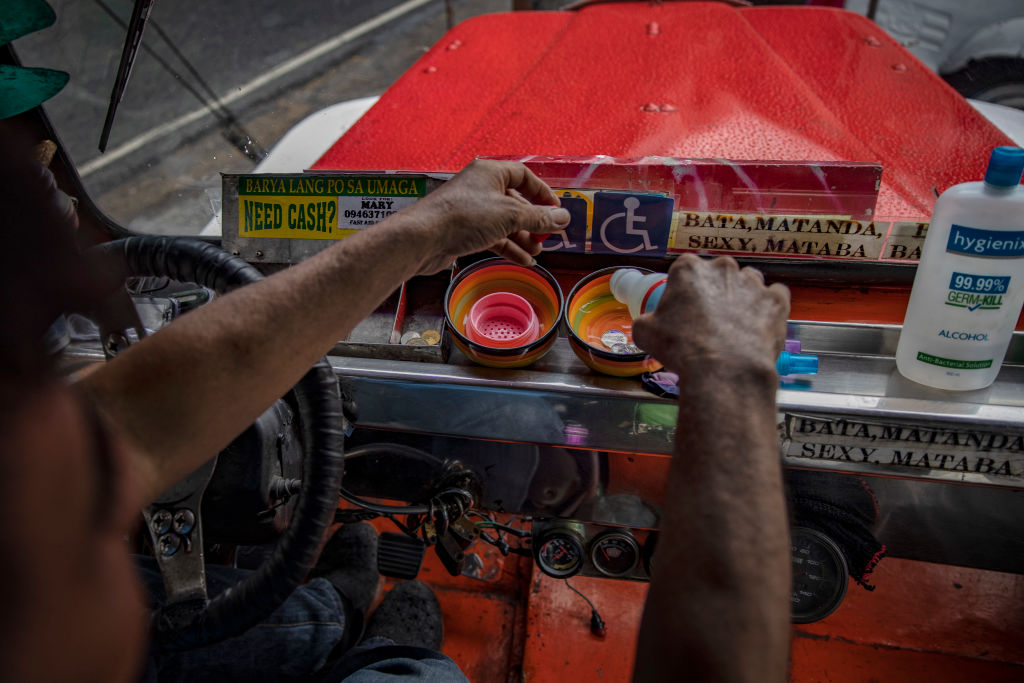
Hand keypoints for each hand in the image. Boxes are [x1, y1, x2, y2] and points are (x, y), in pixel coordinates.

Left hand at [406, 159, 570, 273]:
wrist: (425, 238)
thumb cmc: (464, 217)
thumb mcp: (510, 215)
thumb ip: (539, 217)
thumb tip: (564, 218)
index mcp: (490, 173)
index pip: (524, 176)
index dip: (542, 192)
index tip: (556, 209)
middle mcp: (481, 188)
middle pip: (515, 201)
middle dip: (533, 220)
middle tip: (547, 235)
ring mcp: (472, 209)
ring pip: (505, 222)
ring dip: (523, 236)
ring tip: (538, 251)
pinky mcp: (465, 230)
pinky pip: (493, 236)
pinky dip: (509, 246)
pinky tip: (523, 259)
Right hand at [632, 255, 789, 377]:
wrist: (725, 371)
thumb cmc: (682, 349)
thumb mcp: (646, 334)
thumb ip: (647, 321)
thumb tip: (649, 324)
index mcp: (689, 269)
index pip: (684, 270)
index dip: (684, 290)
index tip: (684, 308)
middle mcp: (723, 268)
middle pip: (718, 274)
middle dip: (714, 291)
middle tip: (708, 319)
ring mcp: (753, 282)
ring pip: (747, 283)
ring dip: (742, 297)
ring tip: (735, 325)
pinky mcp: (777, 300)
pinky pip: (774, 297)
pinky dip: (768, 308)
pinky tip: (759, 325)